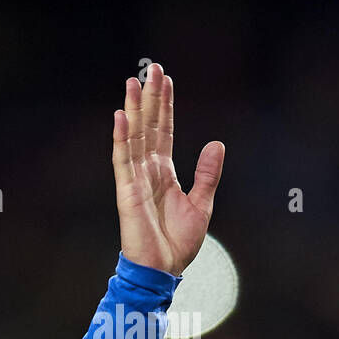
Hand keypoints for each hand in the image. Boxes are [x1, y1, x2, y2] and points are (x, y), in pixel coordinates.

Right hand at [112, 63, 224, 276]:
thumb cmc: (178, 243)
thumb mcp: (202, 204)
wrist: (163, 270)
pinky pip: (123, 160)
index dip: (165, 105)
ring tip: (133, 81)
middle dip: (150, 97)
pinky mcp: (126, 192)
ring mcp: (135, 179)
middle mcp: (147, 171)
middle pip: (148, 126)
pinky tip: (121, 116)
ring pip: (134, 136)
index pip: (164, 131)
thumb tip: (217, 143)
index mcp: (164, 172)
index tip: (165, 80)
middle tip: (151, 68)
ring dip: (134, 108)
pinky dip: (121, 138)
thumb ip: (207, 173)